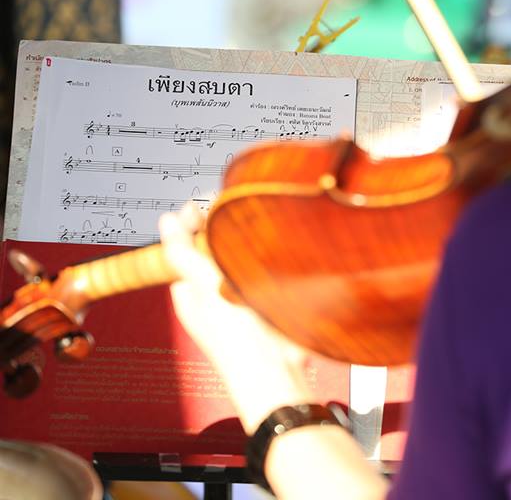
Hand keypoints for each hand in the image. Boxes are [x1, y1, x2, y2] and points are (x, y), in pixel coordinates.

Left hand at [159, 203, 314, 432]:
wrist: (276, 373)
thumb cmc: (235, 339)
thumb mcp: (204, 287)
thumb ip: (184, 254)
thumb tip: (166, 222)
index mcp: (190, 294)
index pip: (185, 250)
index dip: (191, 225)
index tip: (201, 203)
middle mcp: (213, 297)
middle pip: (213, 253)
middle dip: (221, 232)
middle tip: (230, 209)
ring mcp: (242, 301)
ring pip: (239, 261)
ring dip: (246, 245)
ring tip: (253, 225)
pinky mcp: (268, 305)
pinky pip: (263, 274)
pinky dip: (267, 261)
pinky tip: (275, 251)